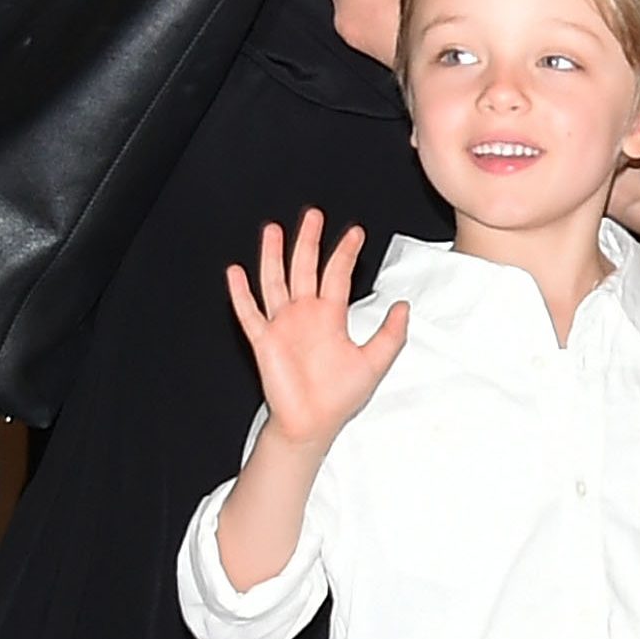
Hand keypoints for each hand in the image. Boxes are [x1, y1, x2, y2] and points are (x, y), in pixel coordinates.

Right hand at [227, 209, 406, 451]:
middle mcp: (305, 315)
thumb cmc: (340, 396)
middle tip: (314, 214)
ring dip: (273, 255)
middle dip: (309, 241)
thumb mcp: (375, 362)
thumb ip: (390, 334)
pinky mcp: (264, 341)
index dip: (345, 253)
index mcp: (330, 316)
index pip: (337, 275)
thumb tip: (403, 306)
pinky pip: (249, 313)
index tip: (356, 232)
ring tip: (273, 229)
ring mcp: (282, 325)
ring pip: (275, 281)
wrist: (313, 423)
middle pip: (305, 268)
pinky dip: (241, 293)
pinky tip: (235, 272)